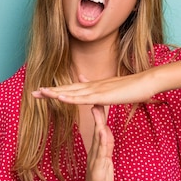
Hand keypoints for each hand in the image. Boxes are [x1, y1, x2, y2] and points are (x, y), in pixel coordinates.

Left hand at [31, 72, 157, 105]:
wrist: (147, 82)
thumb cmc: (135, 88)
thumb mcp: (117, 92)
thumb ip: (107, 93)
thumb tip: (102, 96)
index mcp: (96, 86)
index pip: (73, 88)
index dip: (58, 90)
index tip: (44, 92)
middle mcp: (93, 85)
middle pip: (68, 88)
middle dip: (50, 91)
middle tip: (32, 92)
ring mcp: (97, 89)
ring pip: (72, 91)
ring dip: (55, 92)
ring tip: (39, 93)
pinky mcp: (102, 95)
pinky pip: (83, 98)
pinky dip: (69, 97)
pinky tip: (58, 97)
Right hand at [76, 105, 114, 180]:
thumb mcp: (106, 161)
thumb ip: (106, 146)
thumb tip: (107, 131)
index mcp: (98, 149)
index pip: (100, 128)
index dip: (100, 114)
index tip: (99, 99)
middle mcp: (95, 152)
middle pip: (97, 129)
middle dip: (97, 114)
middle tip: (95, 97)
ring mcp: (95, 160)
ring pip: (97, 139)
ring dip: (98, 124)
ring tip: (98, 110)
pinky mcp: (96, 170)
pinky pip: (100, 154)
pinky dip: (102, 143)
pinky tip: (103, 133)